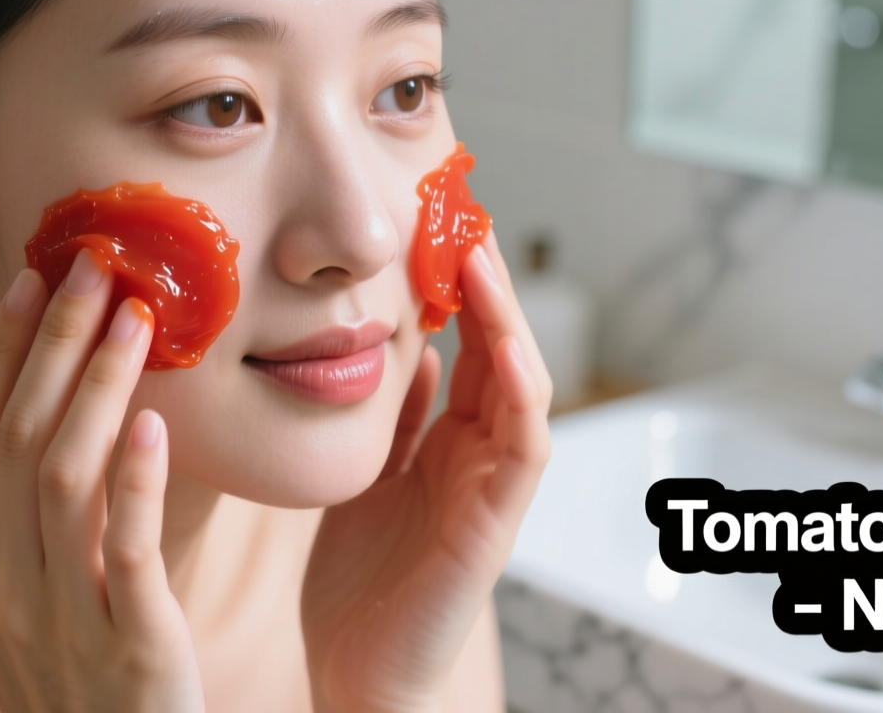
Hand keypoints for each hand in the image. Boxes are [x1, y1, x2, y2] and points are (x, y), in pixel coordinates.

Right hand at [0, 251, 205, 711]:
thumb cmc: (88, 680)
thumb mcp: (38, 600)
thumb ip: (43, 520)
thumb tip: (76, 407)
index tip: (29, 278)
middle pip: (17, 438)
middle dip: (51, 343)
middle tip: (92, 267)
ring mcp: (55, 620)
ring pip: (64, 477)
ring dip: (97, 384)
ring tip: (137, 316)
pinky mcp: (127, 647)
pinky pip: (123, 547)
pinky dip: (135, 478)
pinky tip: (153, 421)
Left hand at [302, 234, 552, 712]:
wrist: (360, 673)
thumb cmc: (361, 584)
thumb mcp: (366, 477)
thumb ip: (395, 421)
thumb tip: (412, 350)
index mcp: (446, 441)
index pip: (463, 344)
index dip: (454, 286)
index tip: (433, 224)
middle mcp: (478, 455)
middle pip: (496, 349)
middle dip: (483, 284)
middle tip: (462, 215)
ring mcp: (492, 488)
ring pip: (519, 385)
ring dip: (505, 321)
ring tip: (480, 260)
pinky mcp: (494, 525)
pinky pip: (523, 449)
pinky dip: (518, 396)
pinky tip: (502, 349)